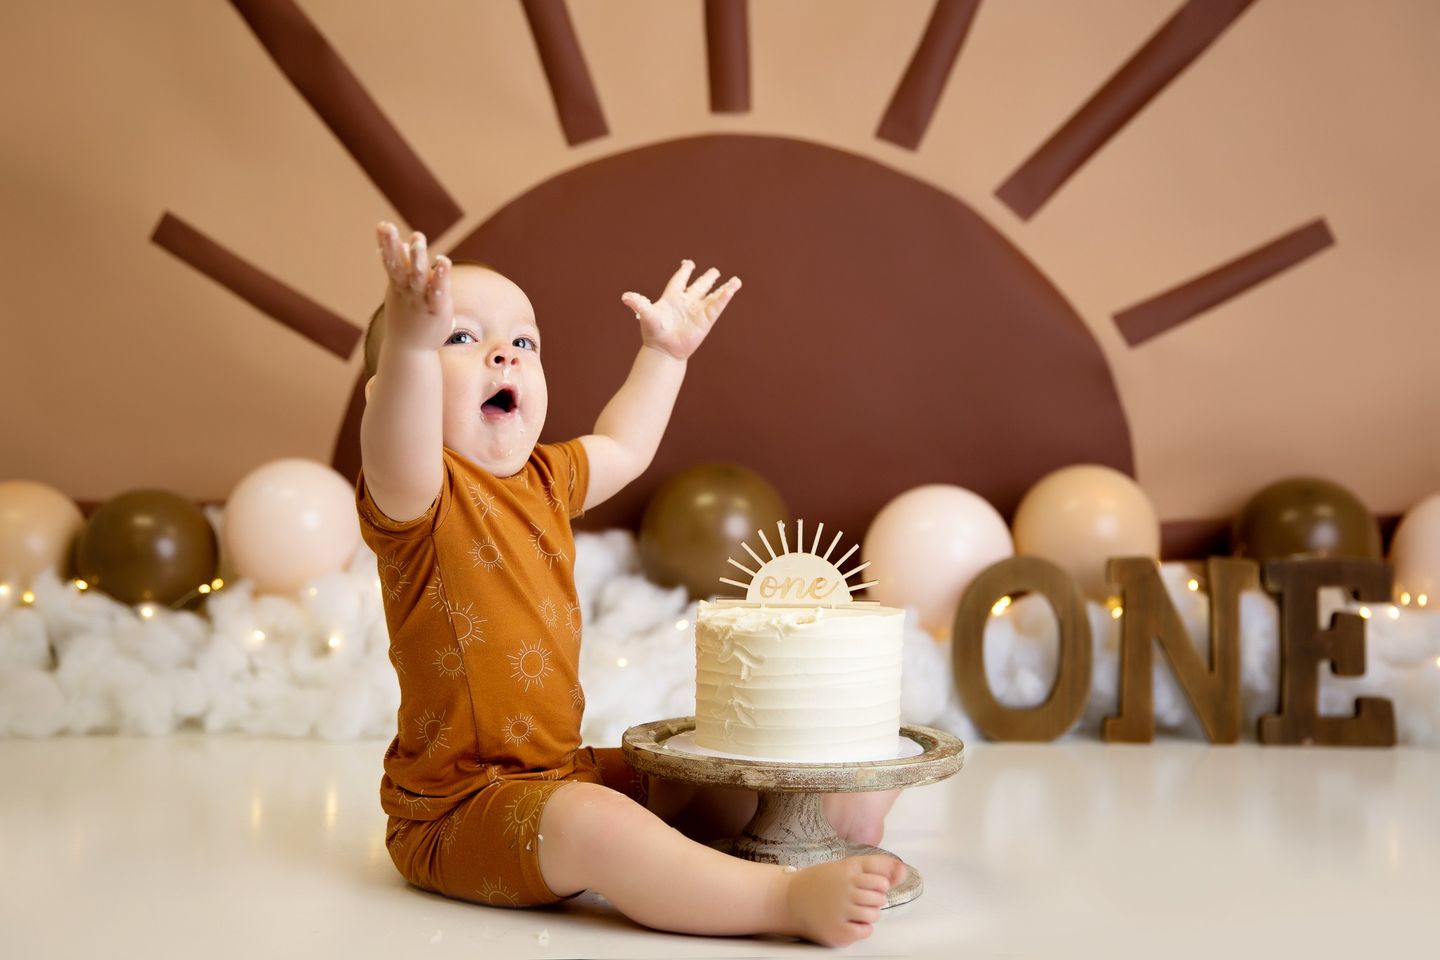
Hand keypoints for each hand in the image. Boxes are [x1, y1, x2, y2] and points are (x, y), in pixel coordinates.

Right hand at [376, 221, 452, 352]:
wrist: (410, 350)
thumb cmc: (407, 316)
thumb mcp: (401, 291)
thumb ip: (404, 269)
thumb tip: (402, 246)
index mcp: (398, 285)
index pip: (390, 261)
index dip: (386, 244)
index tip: (382, 225)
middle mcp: (407, 290)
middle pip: (399, 266)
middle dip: (393, 246)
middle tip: (388, 226)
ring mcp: (421, 299)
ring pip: (418, 276)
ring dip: (417, 257)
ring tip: (416, 237)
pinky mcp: (437, 309)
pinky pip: (438, 290)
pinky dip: (441, 276)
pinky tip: (443, 261)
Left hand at [621, 260, 740, 360]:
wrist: (664, 351)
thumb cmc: (653, 333)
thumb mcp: (647, 315)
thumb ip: (639, 304)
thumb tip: (625, 296)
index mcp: (672, 298)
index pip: (679, 280)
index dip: (684, 272)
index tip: (688, 264)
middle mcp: (686, 303)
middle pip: (699, 287)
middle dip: (706, 279)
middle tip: (715, 271)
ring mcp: (697, 311)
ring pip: (712, 296)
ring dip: (723, 288)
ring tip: (736, 280)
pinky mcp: (706, 320)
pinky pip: (717, 305)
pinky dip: (725, 296)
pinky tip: (733, 287)